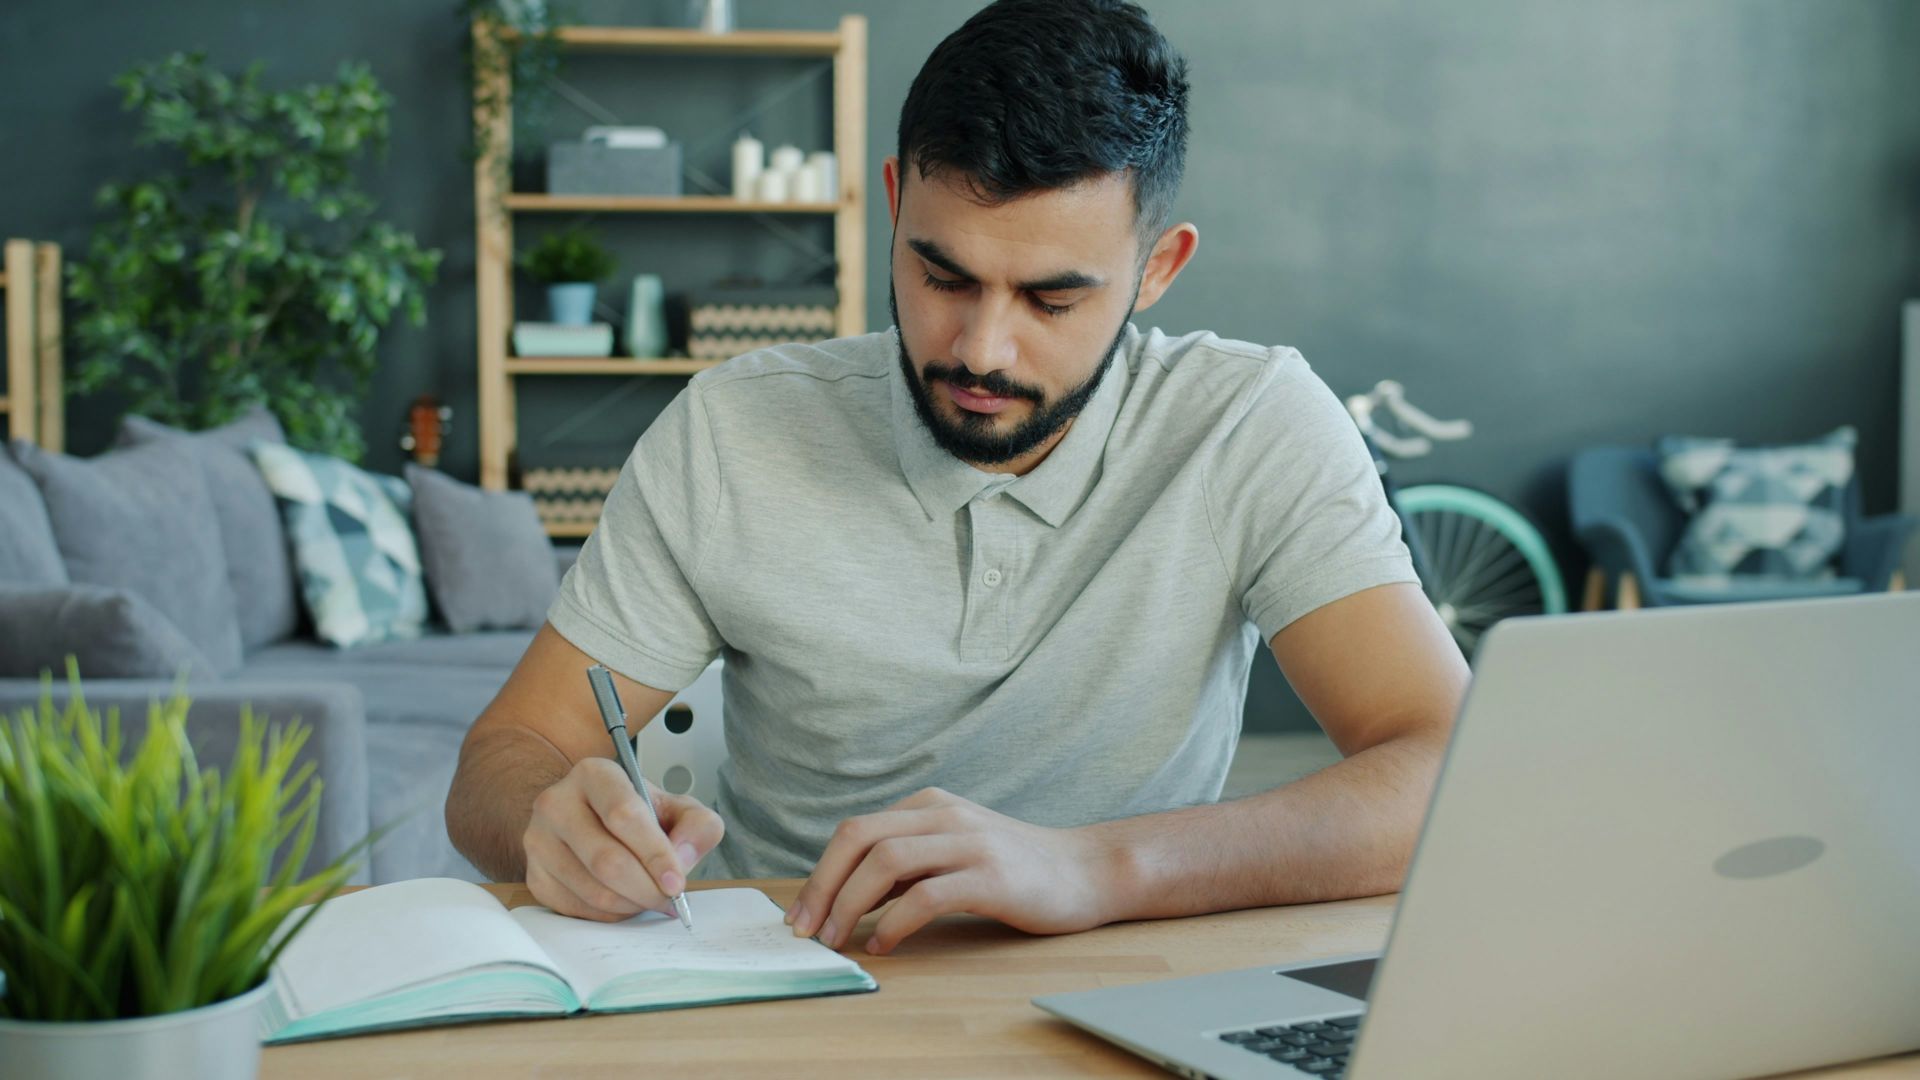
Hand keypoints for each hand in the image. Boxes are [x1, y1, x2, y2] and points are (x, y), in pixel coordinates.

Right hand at [523, 757, 724, 921]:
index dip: (654, 853)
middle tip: (669, 899)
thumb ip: (697, 825)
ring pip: (592, 890)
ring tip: (649, 898)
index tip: (676, 882)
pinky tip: (625, 902)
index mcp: (594, 774)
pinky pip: (577, 909)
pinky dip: (609, 914)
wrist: (590, 819)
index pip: (623, 815)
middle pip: (606, 860)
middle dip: (646, 888)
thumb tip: (682, 859)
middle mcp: (556, 802)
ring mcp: (538, 841)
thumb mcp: (676, 807)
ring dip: (631, 904)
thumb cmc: (635, 813)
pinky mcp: (534, 876)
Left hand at [785, 787, 1120, 954]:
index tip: (802, 915)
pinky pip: (927, 896)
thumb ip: (906, 863)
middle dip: (822, 886)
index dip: (820, 873)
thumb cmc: (1014, 868)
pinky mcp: (991, 876)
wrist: (1084, 871)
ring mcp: (969, 842)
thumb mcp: (952, 849)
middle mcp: (944, 814)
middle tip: (806, 930)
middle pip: (860, 838)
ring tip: (839, 940)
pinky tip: (886, 945)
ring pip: (886, 863)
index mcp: (929, 805)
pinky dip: (895, 923)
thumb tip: (846, 895)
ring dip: (850, 905)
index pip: (855, 831)